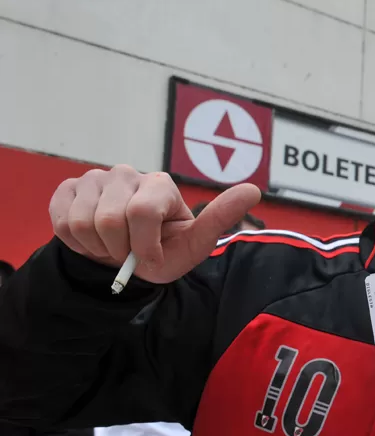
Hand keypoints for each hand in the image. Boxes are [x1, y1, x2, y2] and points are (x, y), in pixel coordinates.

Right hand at [49, 164, 260, 283]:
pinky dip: (76, 244)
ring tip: (113, 248)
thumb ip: (220, 218)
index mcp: (160, 185)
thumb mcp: (195, 244)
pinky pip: (61, 222)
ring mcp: (95, 179)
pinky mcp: (67, 189)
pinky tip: (93, 241)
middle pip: (111, 220)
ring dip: (98, 248)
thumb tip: (254, 190)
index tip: (152, 259)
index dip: (143, 246)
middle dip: (121, 250)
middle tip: (130, 254)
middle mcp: (127, 174)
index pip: (142, 212)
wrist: (125, 261)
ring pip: (82, 222)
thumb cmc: (164, 251)